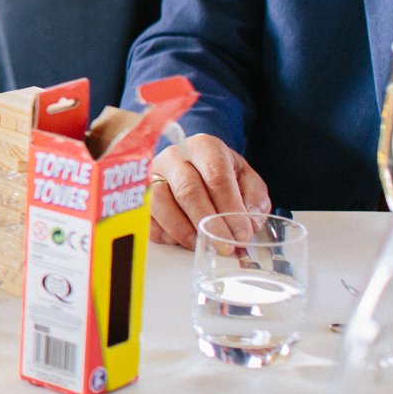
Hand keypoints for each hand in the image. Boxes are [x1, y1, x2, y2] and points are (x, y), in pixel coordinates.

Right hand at [148, 133, 271, 247]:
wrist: (189, 162)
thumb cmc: (219, 172)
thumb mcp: (245, 178)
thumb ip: (254, 198)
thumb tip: (250, 223)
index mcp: (204, 147)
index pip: (217, 176)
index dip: (230, 207)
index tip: (242, 233)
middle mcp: (174, 156)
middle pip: (188, 191)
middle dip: (208, 223)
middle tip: (224, 246)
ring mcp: (152, 174)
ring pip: (162, 204)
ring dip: (184, 231)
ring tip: (202, 246)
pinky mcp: (139, 193)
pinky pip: (146, 217)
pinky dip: (163, 233)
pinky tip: (180, 241)